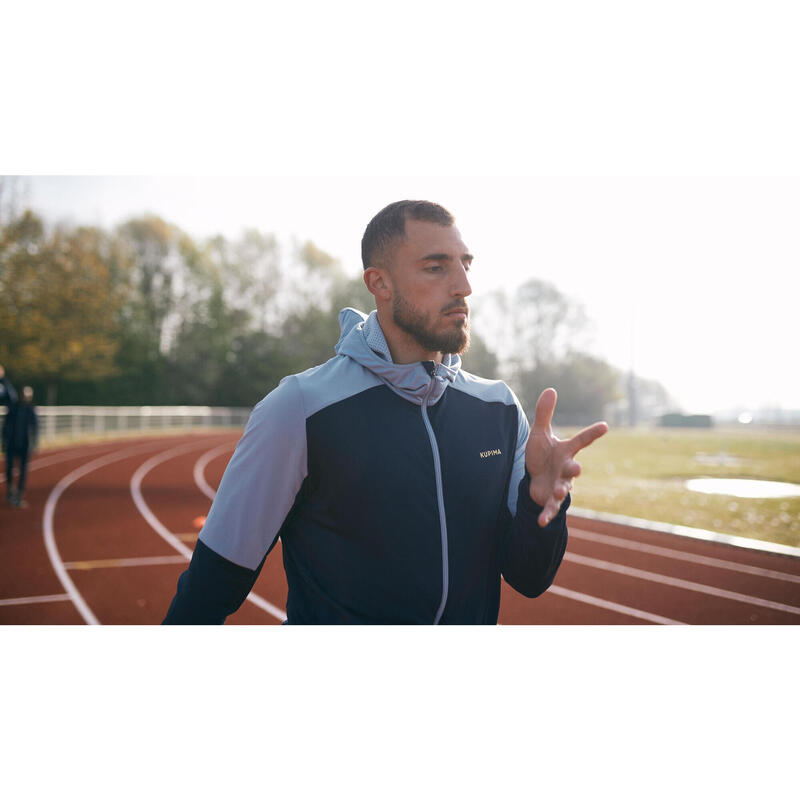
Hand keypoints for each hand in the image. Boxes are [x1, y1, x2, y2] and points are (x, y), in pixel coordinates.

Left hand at [526, 388, 608, 526]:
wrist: (535, 477)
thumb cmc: (542, 454)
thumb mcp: (540, 433)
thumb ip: (544, 414)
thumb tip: (550, 389)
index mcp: (566, 451)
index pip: (581, 440)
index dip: (592, 433)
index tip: (605, 425)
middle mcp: (566, 468)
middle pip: (573, 469)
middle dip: (574, 469)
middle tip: (576, 468)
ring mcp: (560, 485)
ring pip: (564, 489)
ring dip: (561, 491)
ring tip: (557, 492)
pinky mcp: (550, 499)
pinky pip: (550, 508)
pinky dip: (546, 515)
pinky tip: (540, 522)